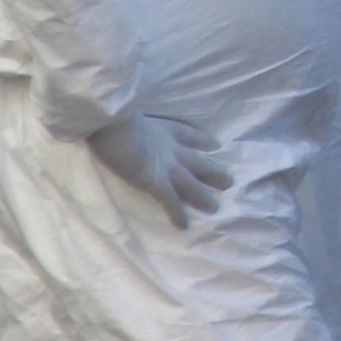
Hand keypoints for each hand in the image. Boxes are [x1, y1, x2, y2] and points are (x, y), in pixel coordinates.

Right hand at [84, 112, 228, 227]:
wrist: (110, 121)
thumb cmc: (112, 115)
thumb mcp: (128, 114)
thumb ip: (131, 118)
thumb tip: (121, 116)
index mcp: (162, 129)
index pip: (188, 133)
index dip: (202, 139)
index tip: (215, 144)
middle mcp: (169, 147)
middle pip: (198, 160)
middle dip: (212, 171)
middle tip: (229, 181)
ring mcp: (165, 165)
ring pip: (191, 184)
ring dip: (202, 197)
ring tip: (215, 208)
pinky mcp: (155, 180)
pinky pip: (170, 200)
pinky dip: (177, 213)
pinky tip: (183, 226)